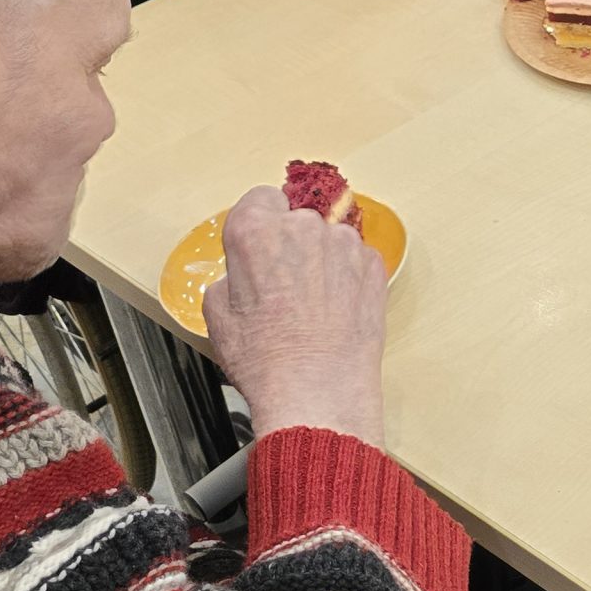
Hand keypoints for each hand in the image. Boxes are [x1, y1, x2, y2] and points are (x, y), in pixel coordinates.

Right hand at [203, 186, 387, 447]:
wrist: (317, 391)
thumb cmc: (266, 360)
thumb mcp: (216, 315)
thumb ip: (230, 276)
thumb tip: (242, 274)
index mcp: (256, 232)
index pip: (259, 199)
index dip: (259, 223)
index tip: (260, 244)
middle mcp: (303, 227)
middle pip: (295, 220)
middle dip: (290, 246)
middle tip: (283, 287)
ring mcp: (344, 245)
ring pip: (328, 240)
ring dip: (321, 261)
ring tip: (311, 307)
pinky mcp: (374, 266)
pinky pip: (355, 260)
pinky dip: (348, 277)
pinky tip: (335, 311)